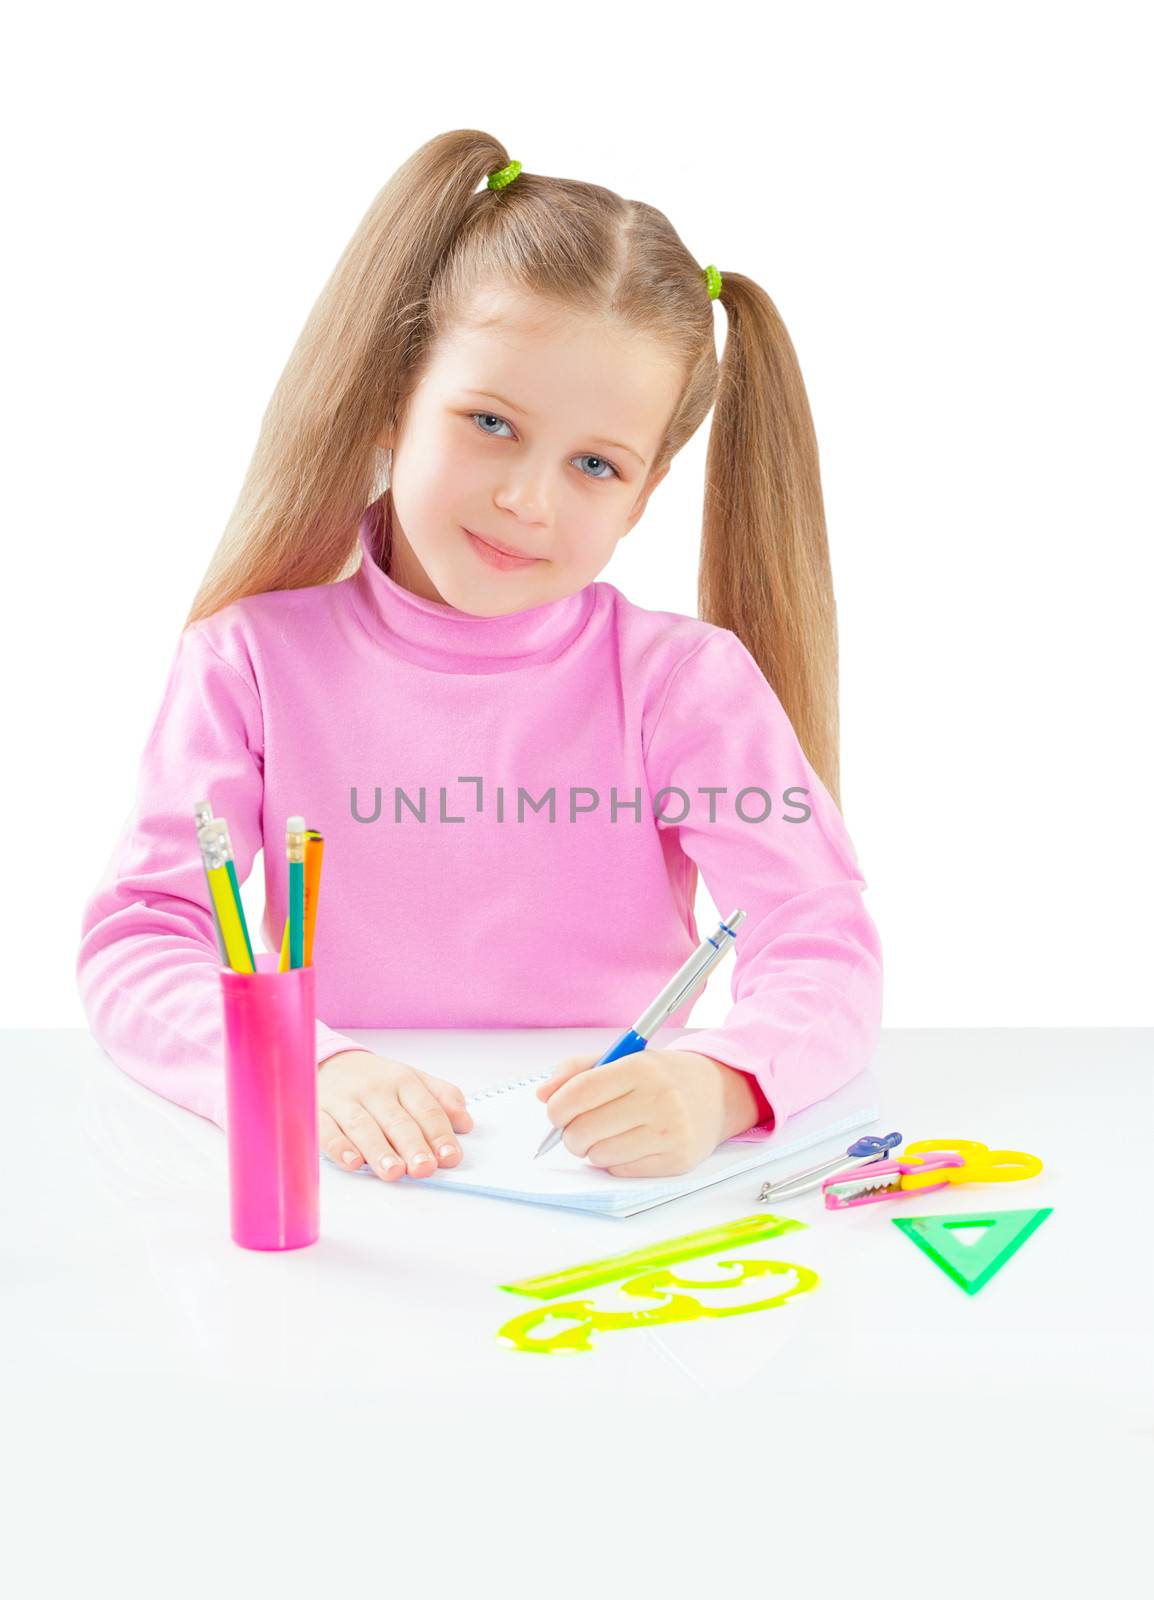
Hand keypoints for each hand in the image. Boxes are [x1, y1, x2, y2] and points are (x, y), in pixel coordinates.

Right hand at [317, 1050, 473, 1180]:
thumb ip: (442, 1098)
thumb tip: (466, 1123)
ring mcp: (345, 1101)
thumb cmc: (378, 1080)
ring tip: (394, 1172)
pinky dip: (339, 1148)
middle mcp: (375, 1090)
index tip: (450, 1156)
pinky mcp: (318, 1112)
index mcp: (403, 1081)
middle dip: (412, 1145)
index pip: (426, 1109)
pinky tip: (352, 1163)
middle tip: (424, 1168)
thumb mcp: (413, 1080)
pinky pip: (327, 1131)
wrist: (329, 1060)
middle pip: (396, 1120)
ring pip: (363, 1127)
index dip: (439, 1133)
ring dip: (379, 1150)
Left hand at [535, 1049, 762, 1177]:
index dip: (557, 1107)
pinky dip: (614, 1162)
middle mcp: (658, 1098)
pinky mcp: (678, 1160)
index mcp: (640, 1067)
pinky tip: (628, 1145)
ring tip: (606, 1135)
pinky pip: (621, 1171)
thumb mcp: (621, 1059)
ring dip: (592, 1149)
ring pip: (599, 1155)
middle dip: (570, 1134)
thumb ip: (577, 1071)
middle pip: (584, 1129)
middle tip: (577, 1128)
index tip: (556, 1112)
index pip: (581, 1092)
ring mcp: (671, 1132)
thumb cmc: (659, 1076)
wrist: (716, 1093)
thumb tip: (543, 1095)